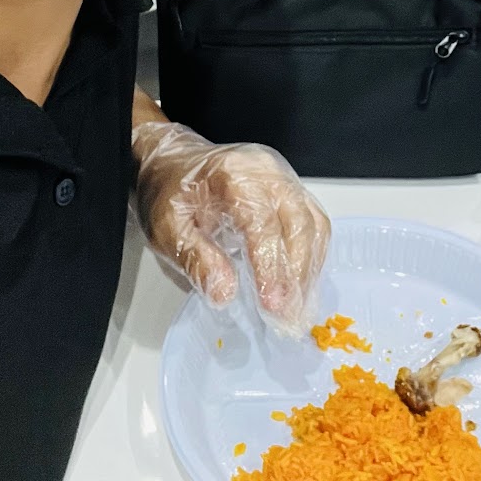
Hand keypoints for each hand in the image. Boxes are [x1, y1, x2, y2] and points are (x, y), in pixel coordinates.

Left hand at [132, 122, 330, 335]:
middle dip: (297, 275)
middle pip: (298, 222)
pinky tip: (300, 285)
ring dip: (308, 270)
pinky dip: (311, 256)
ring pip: (313, 224)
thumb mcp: (167, 228)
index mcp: (233, 174)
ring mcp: (284, 178)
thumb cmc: (170, 193)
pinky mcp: (292, 189)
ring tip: (297, 309)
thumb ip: (196, 259)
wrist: (175, 163)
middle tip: (288, 317)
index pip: (262, 222)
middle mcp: (266, 171)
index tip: (272, 305)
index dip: (271, 266)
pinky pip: (313, 222)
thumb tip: (224, 294)